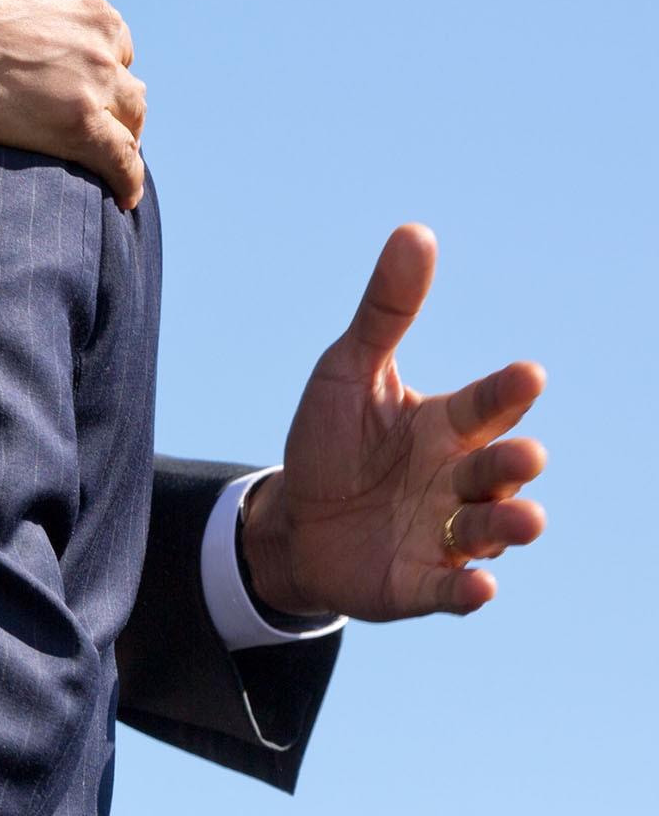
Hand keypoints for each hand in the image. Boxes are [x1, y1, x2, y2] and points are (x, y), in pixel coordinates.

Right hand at [0, 0, 146, 208]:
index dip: (58, 11)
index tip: (29, 30)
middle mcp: (95, 16)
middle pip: (111, 46)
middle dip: (90, 63)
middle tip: (54, 87)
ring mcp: (91, 74)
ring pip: (129, 101)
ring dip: (117, 116)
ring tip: (95, 136)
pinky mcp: (78, 127)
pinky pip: (121, 159)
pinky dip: (125, 175)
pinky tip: (119, 191)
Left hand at [242, 224, 547, 619]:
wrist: (296, 519)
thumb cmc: (332, 439)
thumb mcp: (349, 370)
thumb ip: (386, 311)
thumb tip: (415, 231)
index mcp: (445, 425)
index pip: (485, 405)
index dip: (505, 392)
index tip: (527, 374)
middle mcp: (457, 480)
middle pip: (497, 472)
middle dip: (514, 466)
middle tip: (526, 456)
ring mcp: (444, 534)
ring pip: (489, 531)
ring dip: (509, 527)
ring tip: (524, 518)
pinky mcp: (420, 584)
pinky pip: (451, 592)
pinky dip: (467, 592)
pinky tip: (478, 588)